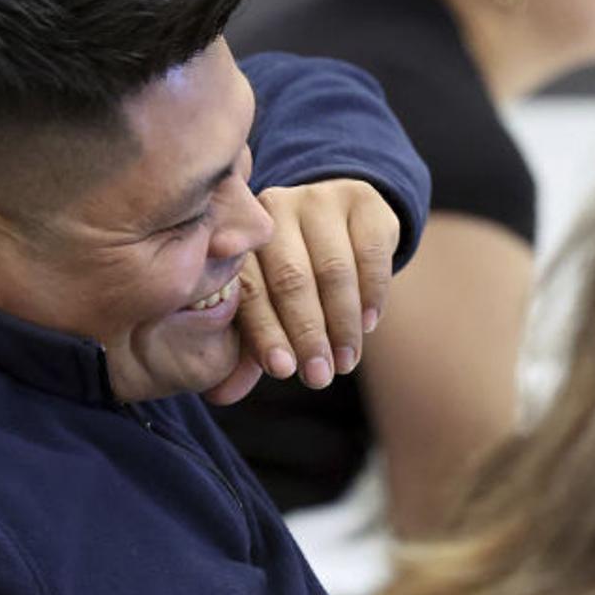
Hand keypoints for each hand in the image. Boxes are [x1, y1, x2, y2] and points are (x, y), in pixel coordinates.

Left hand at [204, 179, 400, 405]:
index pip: (250, 290)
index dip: (266, 333)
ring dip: (341, 324)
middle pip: (291, 280)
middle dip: (307, 335)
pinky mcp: (361, 199)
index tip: (283, 371)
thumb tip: (223, 395)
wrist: (337, 222)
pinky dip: (371, 295)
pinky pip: (371, 253)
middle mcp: (273, 209)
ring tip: (345, 362)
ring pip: (333, 270)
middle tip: (319, 378)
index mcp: (239, 236)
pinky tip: (368, 325)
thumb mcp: (267, 306)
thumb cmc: (291, 274)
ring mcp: (318, 199)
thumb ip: (248, 347)